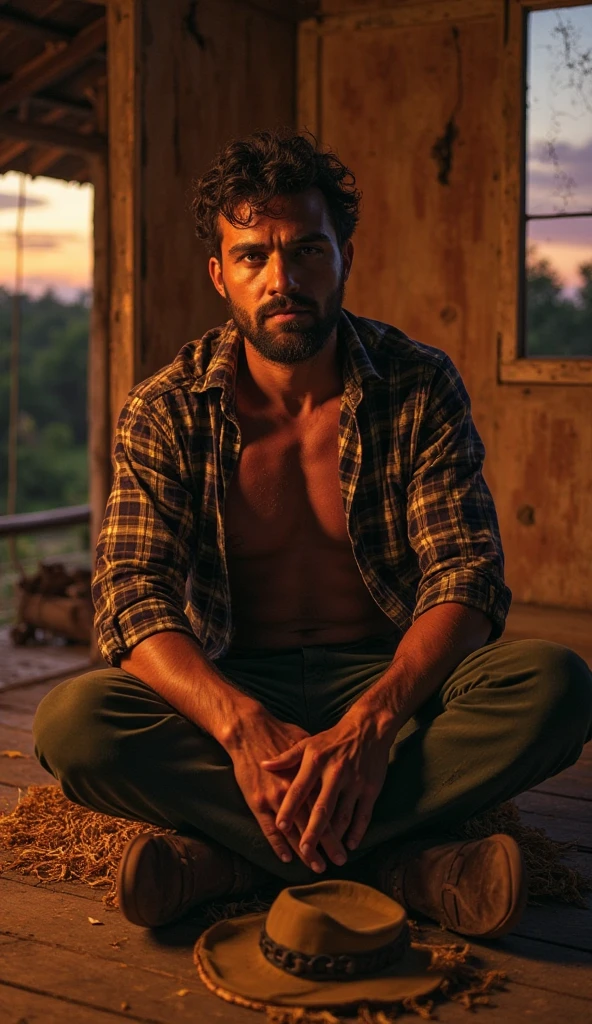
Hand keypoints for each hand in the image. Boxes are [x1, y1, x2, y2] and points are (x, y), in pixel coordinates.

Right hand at [228, 708, 347, 871]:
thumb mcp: (307, 744)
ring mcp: (275, 797)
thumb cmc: (280, 733)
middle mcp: (295, 789)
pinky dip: (278, 845)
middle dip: (328, 844)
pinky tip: (287, 858)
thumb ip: (322, 764)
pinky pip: (269, 830)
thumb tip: (338, 773)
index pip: (329, 807)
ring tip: (316, 866)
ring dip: (305, 851)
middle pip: (315, 822)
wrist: (250, 729)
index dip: (339, 826)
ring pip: (294, 831)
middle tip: (340, 861)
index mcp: (311, 775)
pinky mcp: (258, 801)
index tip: (349, 842)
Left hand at [261, 709, 395, 865]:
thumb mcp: (307, 743)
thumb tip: (264, 765)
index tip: (281, 826)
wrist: (368, 728)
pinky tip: (350, 844)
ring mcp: (354, 782)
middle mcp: (335, 773)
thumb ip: (286, 758)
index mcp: (316, 761)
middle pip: (322, 808)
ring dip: (336, 839)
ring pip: (343, 816)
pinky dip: (357, 831)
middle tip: (305, 853)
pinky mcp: (371, 788)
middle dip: (313, 833)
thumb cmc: (332, 739)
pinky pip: (363, 814)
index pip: (299, 789)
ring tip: (328, 858)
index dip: (290, 808)